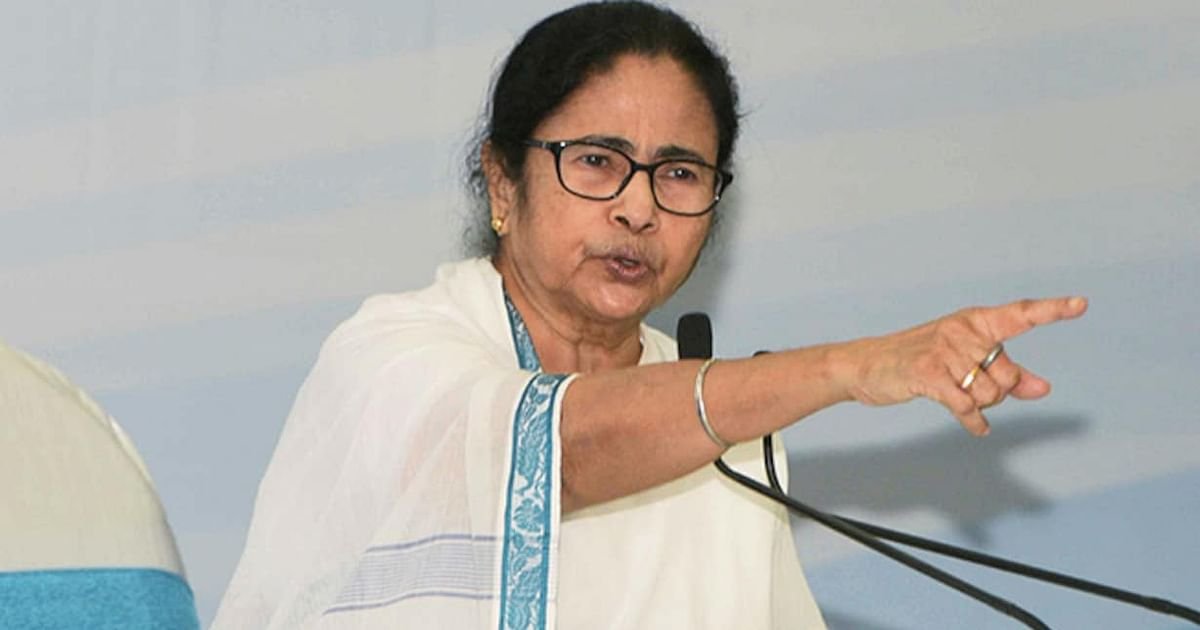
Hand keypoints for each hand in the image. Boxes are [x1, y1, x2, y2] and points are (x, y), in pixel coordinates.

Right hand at [838, 297, 1088, 435]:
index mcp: (974, 321)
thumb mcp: (965, 361)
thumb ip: (1007, 374)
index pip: (1019, 314)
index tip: (1081, 305)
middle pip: (1007, 374)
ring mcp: (943, 350)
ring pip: (989, 393)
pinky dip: (973, 421)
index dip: (1051, 310)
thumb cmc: (922, 361)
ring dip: (979, 405)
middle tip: (972, 388)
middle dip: (998, 391)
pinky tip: (977, 427)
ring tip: (958, 397)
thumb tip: (1043, 389)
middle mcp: (962, 330)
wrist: (867, 365)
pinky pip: (966, 405)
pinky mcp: (928, 373)